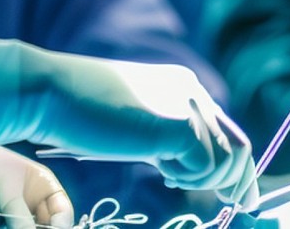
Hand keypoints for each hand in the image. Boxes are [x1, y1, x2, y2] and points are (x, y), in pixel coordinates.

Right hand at [0, 35, 257, 205]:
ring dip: (204, 180)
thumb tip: (186, 163)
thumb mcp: (134, 121)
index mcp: (182, 85)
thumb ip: (163, 134)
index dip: (236, 166)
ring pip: (227, 159)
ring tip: (169, 177)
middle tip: (230, 204)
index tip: (237, 193)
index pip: (226, 129)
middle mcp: (191, 90)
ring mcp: (187, 104)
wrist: (51, 93)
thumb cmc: (80, 110)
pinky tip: (161, 171)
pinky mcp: (178, 125)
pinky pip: (206, 166)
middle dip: (239, 181)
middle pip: (239, 144)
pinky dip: (188, 178)